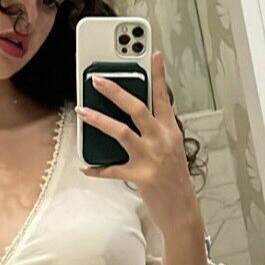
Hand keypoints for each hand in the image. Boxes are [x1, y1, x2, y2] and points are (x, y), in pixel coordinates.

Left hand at [75, 50, 198, 231]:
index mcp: (171, 132)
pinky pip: (112, 169)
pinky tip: (85, 166)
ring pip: (120, 131)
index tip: (153, 53)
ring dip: (98, 120)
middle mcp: (162, 140)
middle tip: (97, 79)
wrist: (182, 211)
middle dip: (115, 91)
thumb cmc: (175, 180)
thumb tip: (133, 117)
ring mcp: (151, 157)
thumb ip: (157, 132)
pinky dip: (97, 168)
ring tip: (82, 111)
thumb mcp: (172, 150)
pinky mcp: (140, 176)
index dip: (158, 74)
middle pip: (137, 108)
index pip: (164, 97)